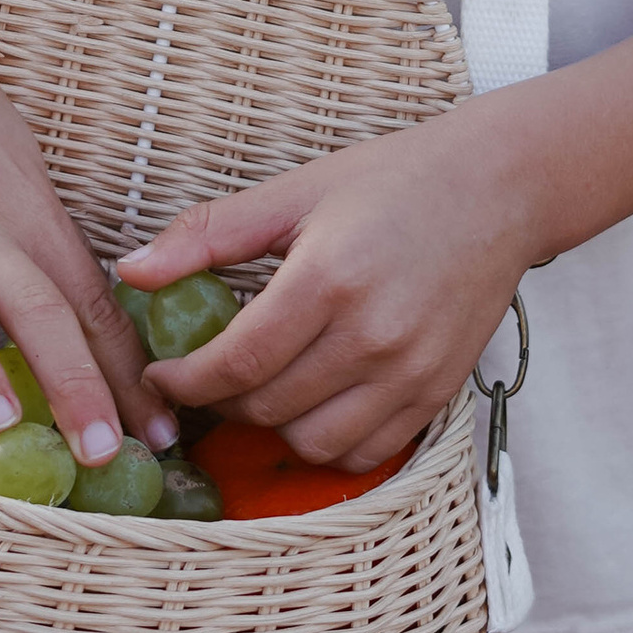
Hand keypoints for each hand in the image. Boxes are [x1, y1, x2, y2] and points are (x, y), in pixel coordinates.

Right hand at [0, 0, 175, 464]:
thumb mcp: (17, 164)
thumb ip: (40, 238)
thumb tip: (82, 316)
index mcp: (34, 213)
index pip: (96, 302)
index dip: (131, 373)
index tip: (166, 438)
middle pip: (44, 309)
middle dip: (80, 386)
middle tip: (108, 458)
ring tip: (0, 432)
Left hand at [120, 104, 541, 473]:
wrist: (500, 189)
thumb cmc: (393, 180)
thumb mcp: (296, 191)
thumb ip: (208, 234)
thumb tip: (131, 270)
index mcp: (327, 278)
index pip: (234, 363)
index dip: (183, 380)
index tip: (160, 372)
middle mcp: (372, 335)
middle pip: (266, 407)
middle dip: (217, 401)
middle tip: (200, 376)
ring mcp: (411, 371)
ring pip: (312, 442)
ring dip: (270, 427)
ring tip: (257, 389)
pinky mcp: (438, 392)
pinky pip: (366, 452)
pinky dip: (328, 442)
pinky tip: (311, 404)